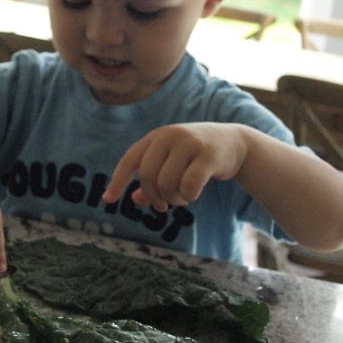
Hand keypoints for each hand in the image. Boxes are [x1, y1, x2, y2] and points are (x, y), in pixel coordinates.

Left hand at [102, 123, 246, 209]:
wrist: (234, 143)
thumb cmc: (196, 156)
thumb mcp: (171, 163)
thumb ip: (153, 179)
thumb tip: (135, 199)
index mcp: (156, 137)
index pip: (130, 160)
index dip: (117, 181)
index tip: (108, 201)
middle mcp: (169, 136)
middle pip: (148, 176)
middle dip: (154, 197)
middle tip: (163, 206)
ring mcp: (189, 143)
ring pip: (167, 183)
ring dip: (173, 199)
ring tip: (182, 198)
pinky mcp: (208, 155)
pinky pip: (189, 184)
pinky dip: (188, 196)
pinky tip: (193, 195)